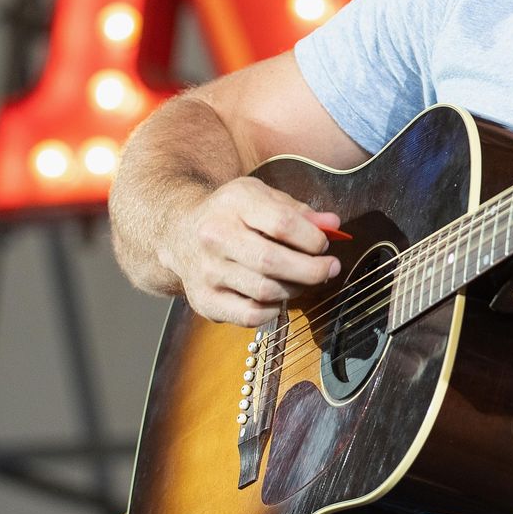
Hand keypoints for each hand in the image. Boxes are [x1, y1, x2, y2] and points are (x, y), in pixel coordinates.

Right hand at [166, 176, 342, 325]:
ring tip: (306, 280)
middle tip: (330, 268)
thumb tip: (333, 225)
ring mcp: (206, 271)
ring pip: (264, 291)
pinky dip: (274, 310)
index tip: (324, 244)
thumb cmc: (232, 214)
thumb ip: (300, 211)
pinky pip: (250, 315)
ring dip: (296, 289)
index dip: (313, 238)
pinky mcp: (204, 300)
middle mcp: (215, 236)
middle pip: (272, 261)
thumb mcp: (263, 198)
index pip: (282, 224)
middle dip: (312, 270)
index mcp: (235, 203)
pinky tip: (280, 297)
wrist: (179, 233)